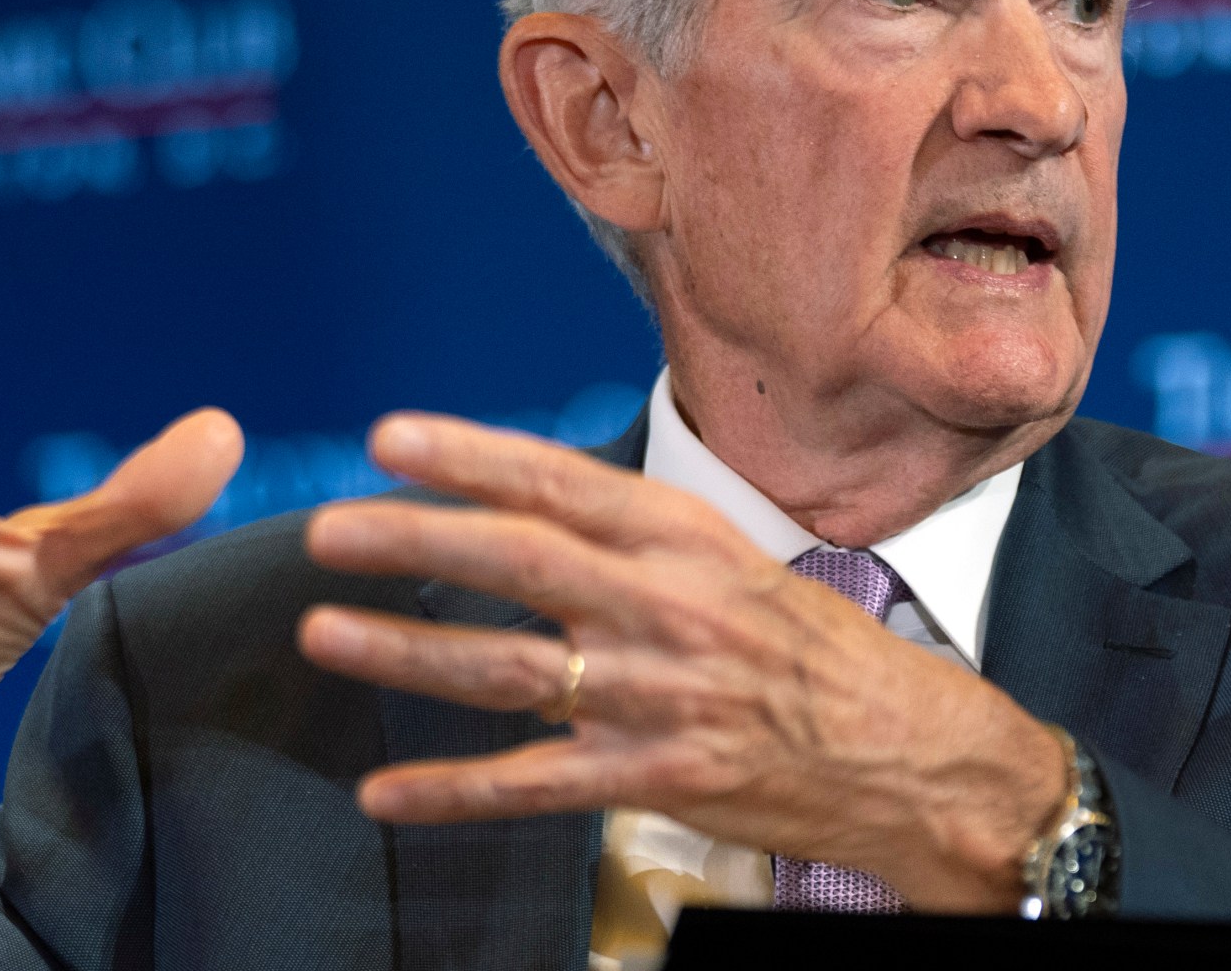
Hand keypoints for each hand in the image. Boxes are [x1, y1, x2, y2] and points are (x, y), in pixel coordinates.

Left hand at [296, 414, 1069, 911]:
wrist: (906, 749)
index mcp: (687, 540)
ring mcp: (656, 696)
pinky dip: (450, 790)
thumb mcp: (738, 559)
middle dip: (413, 541)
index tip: (388, 438)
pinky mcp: (652, 777)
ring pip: (507, 668)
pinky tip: (383, 792)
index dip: (470, 456)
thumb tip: (530, 499)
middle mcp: (667, 608)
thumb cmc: (812, 647)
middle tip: (328, 530)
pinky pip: (532, 784)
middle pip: (518, 562)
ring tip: (324, 634)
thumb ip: (637, 537)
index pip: (562, 482)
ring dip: (406, 651)